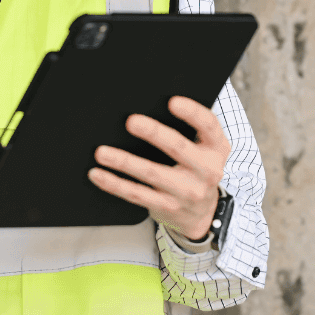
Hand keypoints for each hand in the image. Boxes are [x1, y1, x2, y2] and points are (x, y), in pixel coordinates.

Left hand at [88, 96, 230, 239]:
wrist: (203, 213)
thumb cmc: (198, 170)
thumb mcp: (206, 149)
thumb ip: (191, 130)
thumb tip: (152, 104)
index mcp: (216, 149)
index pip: (209, 126)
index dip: (192, 113)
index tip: (172, 101)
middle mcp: (206, 170)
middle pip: (178, 148)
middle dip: (154, 133)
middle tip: (131, 121)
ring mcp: (187, 192)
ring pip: (151, 173)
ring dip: (124, 161)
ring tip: (102, 152)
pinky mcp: (167, 207)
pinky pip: (136, 194)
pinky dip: (115, 184)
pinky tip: (98, 174)